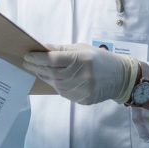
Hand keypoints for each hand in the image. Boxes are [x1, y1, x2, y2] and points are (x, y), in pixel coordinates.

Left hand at [23, 44, 137, 104]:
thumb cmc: (100, 59)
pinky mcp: (84, 99)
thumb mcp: (83, 48)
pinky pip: (64, 93)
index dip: (38, 58)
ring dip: (44, 77)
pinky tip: (52, 79)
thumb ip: (62, 50)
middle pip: (52, 73)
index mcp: (82, 59)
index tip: (28, 55)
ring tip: (37, 70)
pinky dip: (56, 85)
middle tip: (27, 63)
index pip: (54, 59)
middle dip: (37, 67)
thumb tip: (42, 47)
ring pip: (56, 84)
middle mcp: (82, 75)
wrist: (121, 77)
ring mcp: (83, 89)